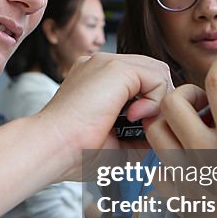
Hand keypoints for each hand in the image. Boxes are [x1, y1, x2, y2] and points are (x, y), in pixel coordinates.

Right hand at [37, 53, 172, 179]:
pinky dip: (155, 101)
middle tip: (141, 128)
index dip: (149, 105)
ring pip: (157, 73)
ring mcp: (106, 63)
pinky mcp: (115, 68)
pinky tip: (134, 117)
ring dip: (157, 102)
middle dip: (157, 102)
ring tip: (136, 123)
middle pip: (151, 73)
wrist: (52, 149)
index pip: (139, 81)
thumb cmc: (75, 153)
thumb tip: (164, 131)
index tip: (136, 132)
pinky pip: (157, 77)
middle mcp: (99, 66)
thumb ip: (140, 133)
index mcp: (94, 81)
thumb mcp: (115, 143)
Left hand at [146, 52, 216, 217]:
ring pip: (155, 133)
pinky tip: (186, 167)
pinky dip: (167, 162)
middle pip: (173, 102)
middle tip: (201, 104)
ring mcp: (187, 179)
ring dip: (168, 124)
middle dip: (185, 94)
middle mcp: (207, 155)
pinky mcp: (176, 202)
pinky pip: (157, 170)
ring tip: (188, 129)